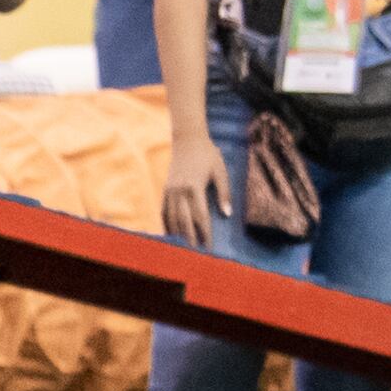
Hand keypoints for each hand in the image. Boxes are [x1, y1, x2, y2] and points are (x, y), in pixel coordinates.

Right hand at [159, 125, 229, 248]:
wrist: (186, 138)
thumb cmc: (208, 154)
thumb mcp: (220, 170)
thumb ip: (224, 192)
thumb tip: (227, 213)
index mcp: (194, 187)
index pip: (200, 217)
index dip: (205, 233)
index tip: (209, 247)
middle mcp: (179, 191)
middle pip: (184, 221)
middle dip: (191, 238)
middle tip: (196, 252)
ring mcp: (169, 190)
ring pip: (171, 218)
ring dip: (178, 233)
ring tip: (185, 245)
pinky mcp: (164, 188)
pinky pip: (163, 210)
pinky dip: (166, 223)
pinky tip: (171, 232)